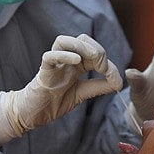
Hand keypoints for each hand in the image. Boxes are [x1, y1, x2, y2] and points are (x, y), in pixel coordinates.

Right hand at [0, 34, 121, 145]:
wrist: (33, 114)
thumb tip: (119, 82)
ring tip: (93, 60)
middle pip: (81, 39)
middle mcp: (65, 60)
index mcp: (75, 64)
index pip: (93, 49)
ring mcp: (53, 64)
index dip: (107, 61)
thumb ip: (100, 87)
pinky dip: (63, 55)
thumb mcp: (83, 93)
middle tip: (103, 68)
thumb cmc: (54, 102)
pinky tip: (76, 61)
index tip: (114, 79)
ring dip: (81, 47)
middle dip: (97, 50)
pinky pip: (49, 57)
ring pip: (63, 41)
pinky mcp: (43, 73)